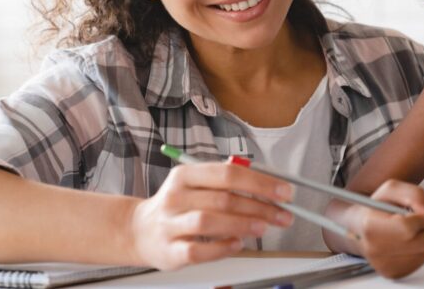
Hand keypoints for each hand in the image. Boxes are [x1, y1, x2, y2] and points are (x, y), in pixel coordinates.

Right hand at [128, 161, 294, 269]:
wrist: (138, 231)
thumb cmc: (178, 207)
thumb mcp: (197, 185)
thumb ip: (228, 183)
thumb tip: (270, 189)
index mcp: (186, 175)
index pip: (228, 173)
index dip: (261, 182)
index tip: (284, 192)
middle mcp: (176, 197)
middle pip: (223, 198)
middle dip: (260, 206)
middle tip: (282, 214)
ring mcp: (170, 224)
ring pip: (209, 221)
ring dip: (242, 224)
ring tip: (263, 227)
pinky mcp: (170, 251)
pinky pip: (199, 250)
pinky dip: (222, 248)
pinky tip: (238, 244)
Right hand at [351, 179, 423, 278]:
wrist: (359, 228)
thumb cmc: (377, 207)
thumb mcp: (392, 189)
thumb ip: (415, 195)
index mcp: (370, 226)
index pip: (406, 228)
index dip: (421, 219)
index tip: (423, 213)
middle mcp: (374, 249)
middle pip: (420, 243)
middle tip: (415, 221)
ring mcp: (383, 264)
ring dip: (423, 238)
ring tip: (408, 231)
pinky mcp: (392, 272)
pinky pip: (420, 260)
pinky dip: (419, 249)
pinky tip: (407, 242)